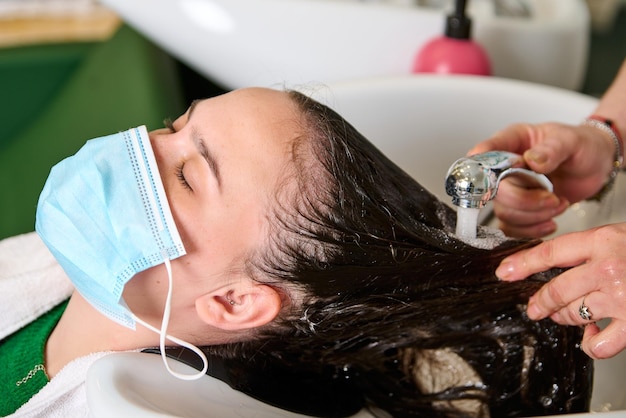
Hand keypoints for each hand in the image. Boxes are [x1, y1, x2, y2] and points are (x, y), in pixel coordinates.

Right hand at [469, 122, 615, 237]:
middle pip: (496, 191)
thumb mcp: (572, 141)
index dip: (480, 165)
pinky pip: (512, 228)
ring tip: (559, 204)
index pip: (487, 152)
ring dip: (534, 216)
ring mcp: (511, 190)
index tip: (485, 174)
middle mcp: (505, 167)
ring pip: (505, 212)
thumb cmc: (581, 146)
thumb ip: (552, 149)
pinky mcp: (519, 211)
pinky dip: (532, 230)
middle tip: (552, 197)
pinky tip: (551, 222)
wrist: (595, 166)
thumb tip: (532, 160)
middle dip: (525, 200)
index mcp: (513, 142)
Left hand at [496, 223, 625, 358]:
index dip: (523, 264)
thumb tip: (561, 266)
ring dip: (564, 319)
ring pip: (573, 314)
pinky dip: (592, 344)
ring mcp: (621, 295)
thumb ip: (593, 250)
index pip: (550, 253)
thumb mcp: (622, 236)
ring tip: (565, 317)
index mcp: (603, 241)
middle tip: (535, 308)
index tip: (505, 272)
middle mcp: (608, 267)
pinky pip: (599, 343)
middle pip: (556, 289)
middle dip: (540, 302)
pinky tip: (594, 337)